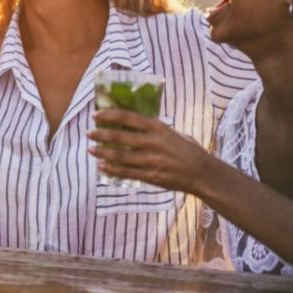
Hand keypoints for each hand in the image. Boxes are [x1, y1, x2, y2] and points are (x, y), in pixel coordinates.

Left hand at [87, 110, 215, 193]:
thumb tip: (129, 122)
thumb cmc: (187, 149)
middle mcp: (153, 142)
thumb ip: (153, 128)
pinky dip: (112, 169)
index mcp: (159, 128)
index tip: (97, 115)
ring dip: (103, 152)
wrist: (202, 173)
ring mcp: (152, 160)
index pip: (128, 118)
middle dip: (101, 134)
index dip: (110, 115)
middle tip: (89, 133)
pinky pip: (127, 172)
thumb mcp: (172, 132)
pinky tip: (102, 166)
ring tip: (91, 149)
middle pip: (120, 136)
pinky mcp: (151, 176)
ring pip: (120, 155)